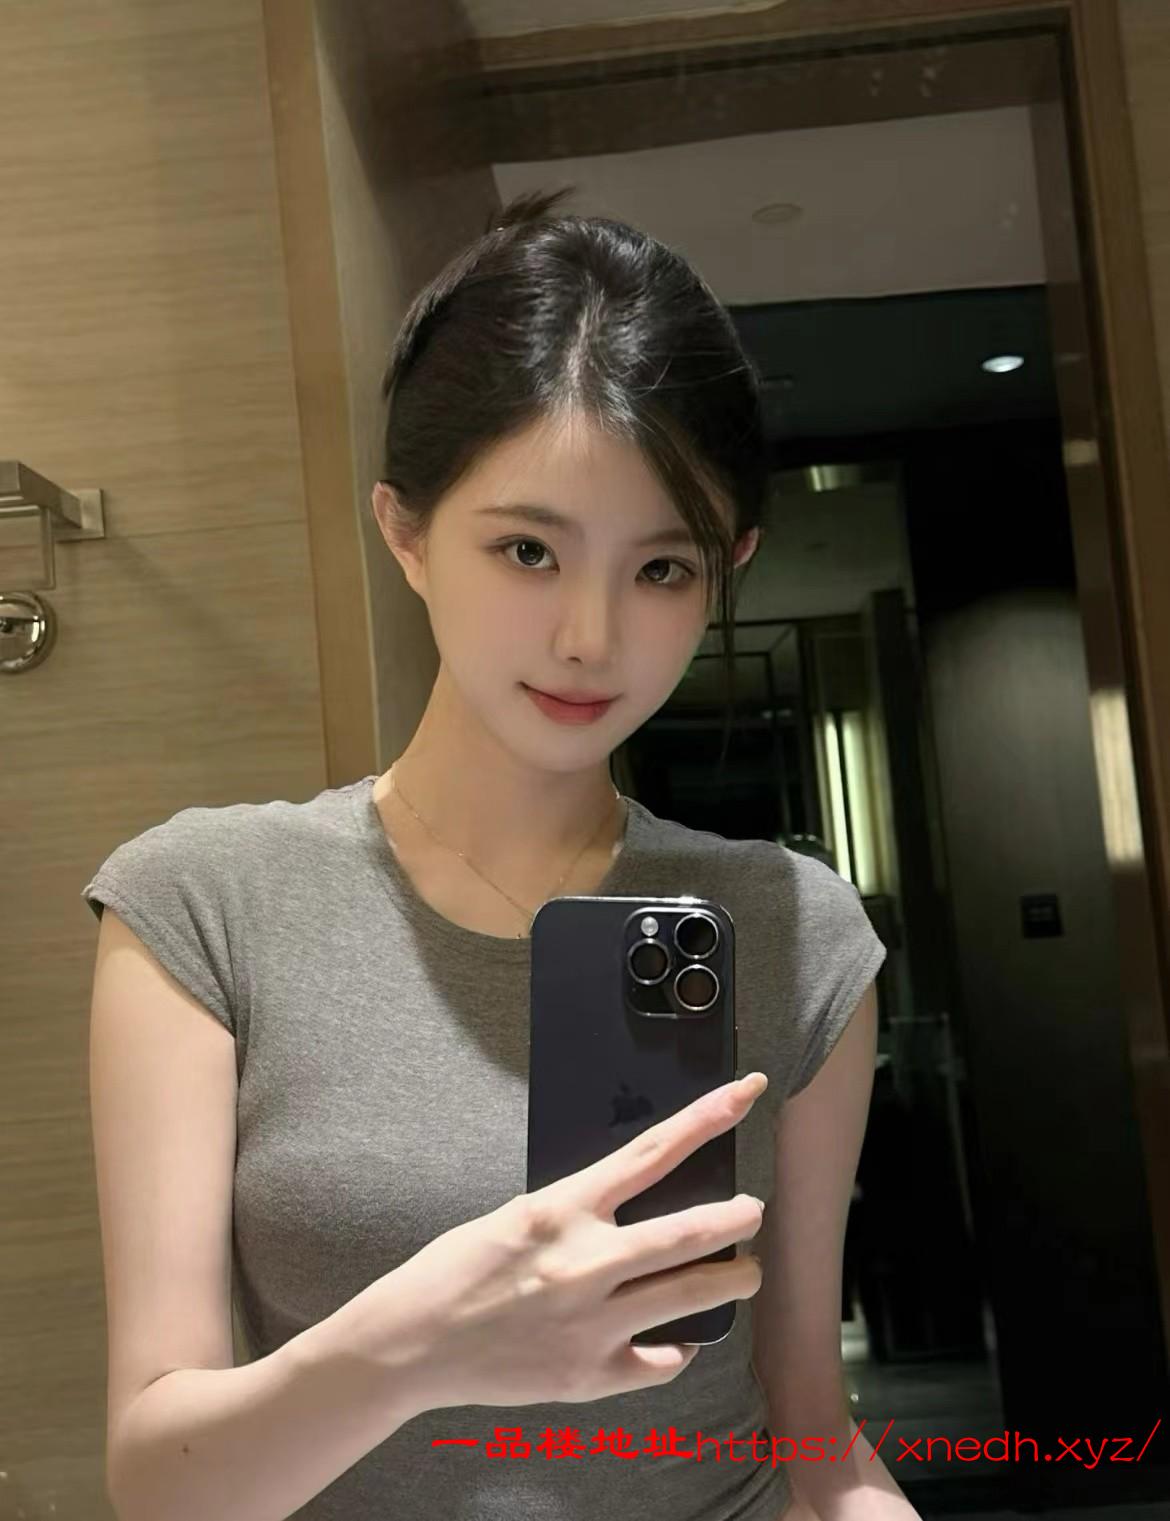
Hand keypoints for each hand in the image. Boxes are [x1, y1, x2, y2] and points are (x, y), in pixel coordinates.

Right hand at [370, 1072, 767, 1411]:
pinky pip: (659, 1360)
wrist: (410, 1342)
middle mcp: (587, 1262)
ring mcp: (592, 1324)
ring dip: (732, 1281)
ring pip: (692, 1296)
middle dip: (738, 1218)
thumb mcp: (520, 1216)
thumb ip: (581, 1213)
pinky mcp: (589, 1376)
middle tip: (755, 1208)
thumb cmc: (458, 1268)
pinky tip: (677, 1341)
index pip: (654, 1151)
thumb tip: (634, 1208)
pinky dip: (674, 1349)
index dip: (708, 1118)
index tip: (748, 1092)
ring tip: (747, 1272)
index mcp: (565, 1208)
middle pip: (691, 1232)